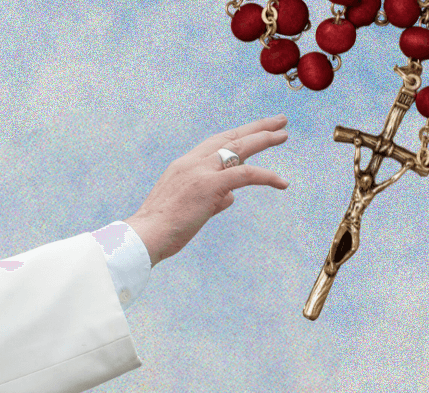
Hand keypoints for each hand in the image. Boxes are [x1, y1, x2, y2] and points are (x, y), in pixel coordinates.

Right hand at [124, 115, 289, 267]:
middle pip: (229, 137)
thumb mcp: (189, 208)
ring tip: (283, 135)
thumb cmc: (162, 229)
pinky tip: (282, 182)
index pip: (215, 144)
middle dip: (255, 128)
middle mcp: (192, 162)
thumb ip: (212, 199)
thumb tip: (231, 197)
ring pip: (238, 148)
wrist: (145, 236)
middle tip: (279, 120)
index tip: (255, 131)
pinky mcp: (208, 186)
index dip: (237, 135)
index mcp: (184, 165)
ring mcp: (200, 172)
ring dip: (264, 139)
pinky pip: (244, 174)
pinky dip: (266, 176)